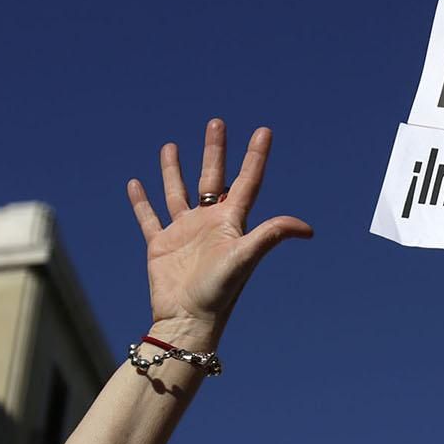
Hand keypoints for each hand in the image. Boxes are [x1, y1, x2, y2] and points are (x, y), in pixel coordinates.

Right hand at [126, 119, 312, 338]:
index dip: (255, 156)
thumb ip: (270, 236)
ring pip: (178, 192)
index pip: (246, 181)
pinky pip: (149, 217)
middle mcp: (208, 223)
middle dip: (215, 150)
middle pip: (212, 177)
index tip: (264, 131)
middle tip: (217, 122)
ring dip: (174, 169)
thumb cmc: (219, 292)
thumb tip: (307, 228)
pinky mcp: (160, 246)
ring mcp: (184, 233)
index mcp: (231, 222)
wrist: (187, 321)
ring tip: (171, 145)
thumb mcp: (245, 258)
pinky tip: (136, 183)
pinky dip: (141, 201)